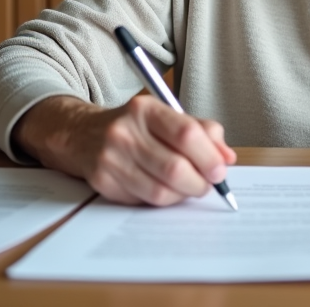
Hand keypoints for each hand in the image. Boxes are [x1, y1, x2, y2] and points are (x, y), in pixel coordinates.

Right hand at [13, 95, 236, 205]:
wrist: (82, 134)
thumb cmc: (135, 126)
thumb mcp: (166, 116)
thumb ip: (202, 131)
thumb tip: (227, 157)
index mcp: (145, 109)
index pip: (186, 133)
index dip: (209, 156)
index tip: (220, 169)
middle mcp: (125, 132)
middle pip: (175, 168)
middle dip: (200, 182)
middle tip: (209, 184)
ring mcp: (111, 158)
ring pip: (160, 191)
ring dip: (183, 195)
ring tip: (190, 188)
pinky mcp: (102, 182)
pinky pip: (143, 200)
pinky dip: (163, 200)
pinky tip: (167, 190)